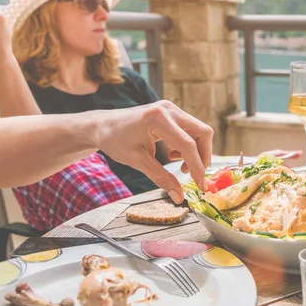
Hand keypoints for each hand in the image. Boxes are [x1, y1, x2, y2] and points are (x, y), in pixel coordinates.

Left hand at [91, 101, 212, 203]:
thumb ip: (161, 178)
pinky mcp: (171, 112)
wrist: (102, 125)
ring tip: (179, 166)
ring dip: (196, 151)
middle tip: (192, 175)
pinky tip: (174, 154)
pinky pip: (190, 129)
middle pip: (202, 133)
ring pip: (199, 131)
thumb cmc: (115, 140)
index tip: (201, 186)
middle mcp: (169, 109)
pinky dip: (188, 145)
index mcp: (158, 119)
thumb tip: (179, 197)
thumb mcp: (137, 161)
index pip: (188, 145)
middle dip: (203, 157)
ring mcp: (171, 109)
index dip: (197, 167)